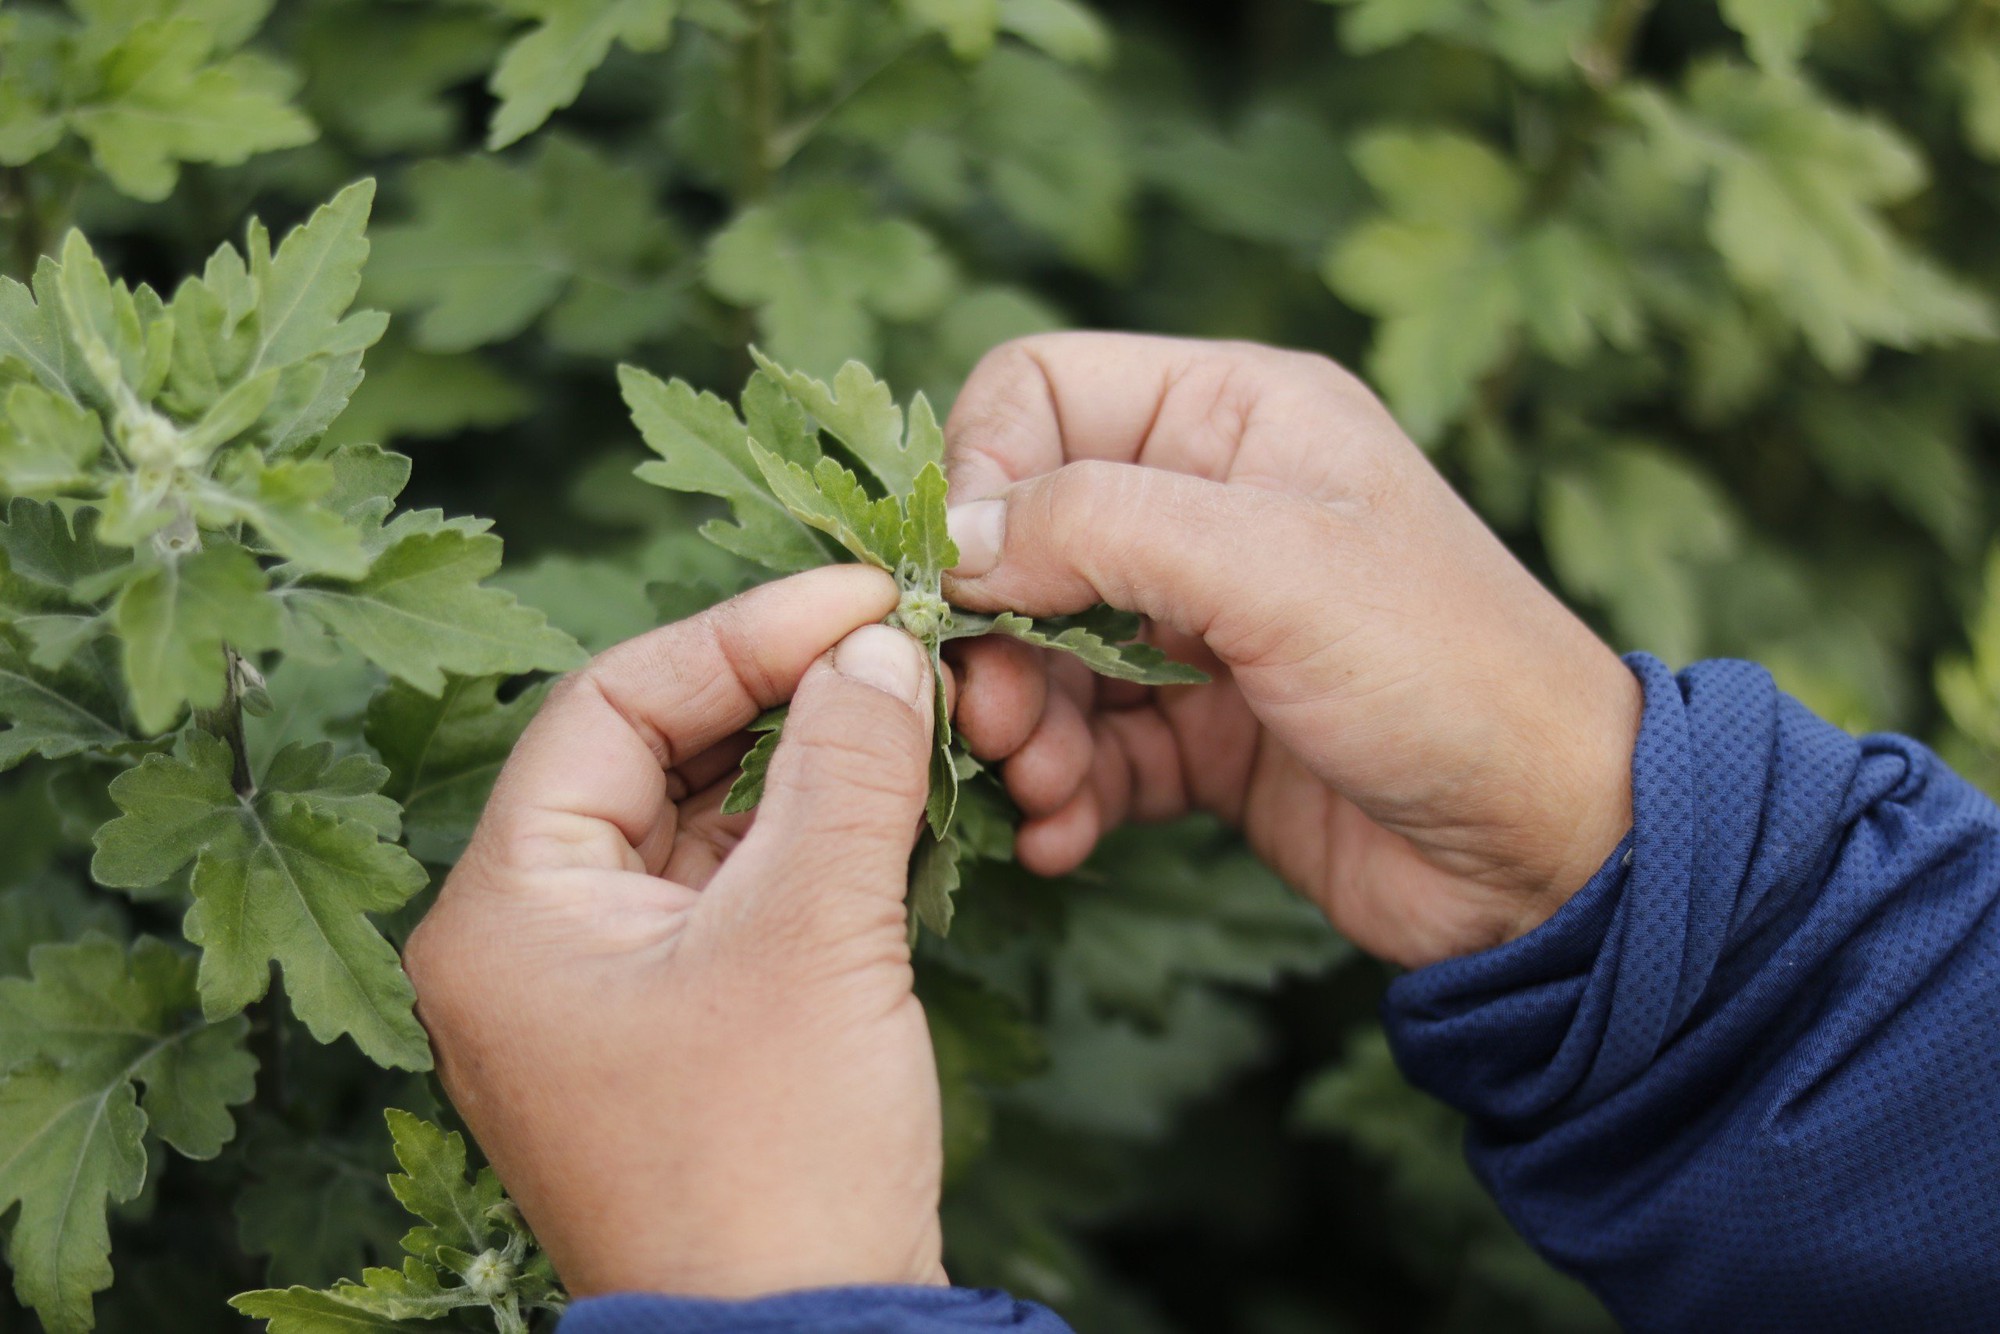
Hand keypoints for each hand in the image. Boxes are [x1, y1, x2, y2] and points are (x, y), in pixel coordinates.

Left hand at [403, 567, 947, 1299]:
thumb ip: (847, 766)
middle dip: (782, 697)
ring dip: (810, 765)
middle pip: (656, 756)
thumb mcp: (813, 937)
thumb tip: (880, 649)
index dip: (740, 634)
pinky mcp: (679, 1024)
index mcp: (507, 910)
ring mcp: (606, 988)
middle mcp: (534, 940)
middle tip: (896, 651)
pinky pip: (740, 891)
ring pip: (706, 821)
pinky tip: (896, 802)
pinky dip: (815, 841)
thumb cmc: (772, 1161)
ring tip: (912, 715)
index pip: (609, 705)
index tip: (859, 600)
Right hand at [943, 334, 1642, 969]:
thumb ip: (1100, 524)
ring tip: (1038, 785)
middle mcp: (1211, 508)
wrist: (1551, 854)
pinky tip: (1061, 836)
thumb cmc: (1444, 672)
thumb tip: (957, 540)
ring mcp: (1205, 626)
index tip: (968, 584)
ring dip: (1021, 723)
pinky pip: (1090, 745)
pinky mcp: (1205, 734)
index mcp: (1235, 415)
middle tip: (991, 715)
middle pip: (1024, 535)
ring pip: (1044, 650)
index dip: (982, 477)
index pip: (1040, 391)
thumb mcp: (1275, 568)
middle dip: (995, 630)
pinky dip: (1062, 789)